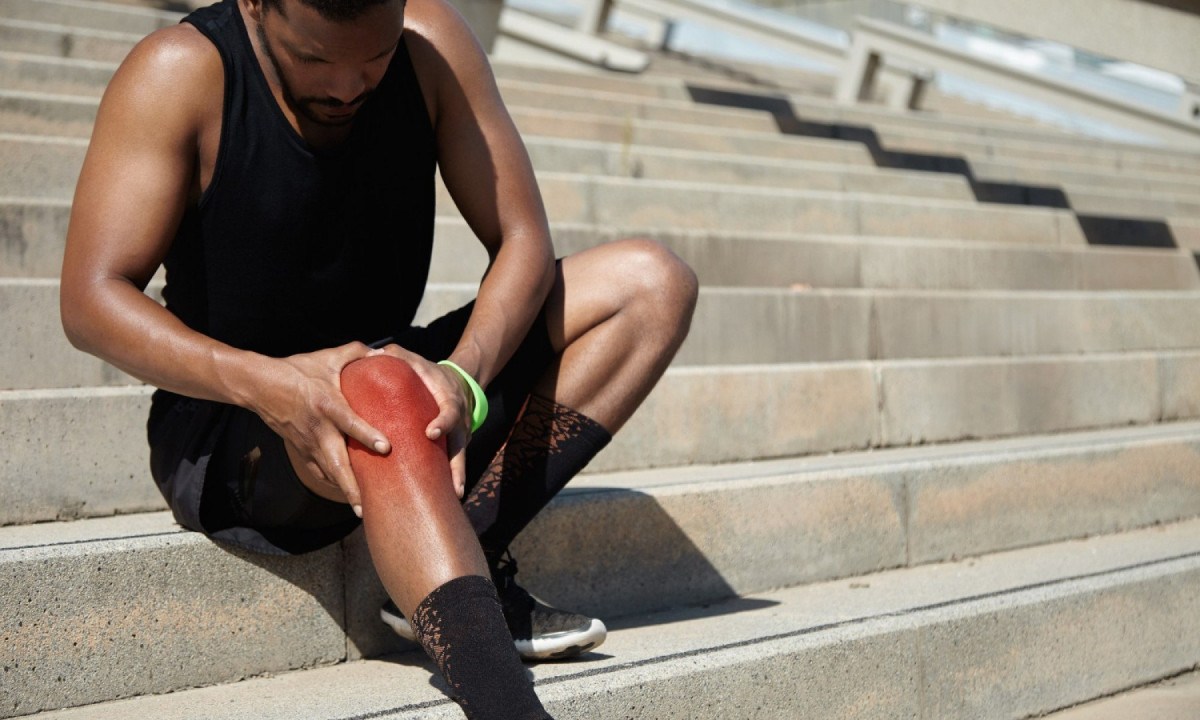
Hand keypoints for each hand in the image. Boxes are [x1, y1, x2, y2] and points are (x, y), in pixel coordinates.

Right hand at [249, 342, 388, 515]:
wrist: (260, 385)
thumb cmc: (297, 370)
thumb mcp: (327, 357)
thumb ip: (356, 353)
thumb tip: (384, 353)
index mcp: (327, 404)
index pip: (349, 422)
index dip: (367, 434)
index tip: (386, 447)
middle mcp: (318, 429)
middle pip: (336, 463)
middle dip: (352, 486)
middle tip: (368, 506)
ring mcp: (307, 443)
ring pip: (328, 473)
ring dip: (344, 492)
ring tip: (363, 510)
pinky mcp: (300, 450)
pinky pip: (318, 472)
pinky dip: (333, 484)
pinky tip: (348, 496)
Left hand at [366, 344, 473, 496]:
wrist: (458, 382)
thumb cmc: (429, 373)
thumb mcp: (417, 361)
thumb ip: (397, 356)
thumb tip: (374, 354)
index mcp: (450, 399)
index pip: (450, 410)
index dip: (443, 422)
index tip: (431, 433)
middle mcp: (460, 420)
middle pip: (461, 444)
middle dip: (457, 465)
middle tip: (453, 485)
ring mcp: (461, 435)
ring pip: (461, 458)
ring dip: (457, 478)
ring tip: (453, 498)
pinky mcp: (456, 446)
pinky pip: (453, 463)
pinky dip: (450, 480)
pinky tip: (444, 498)